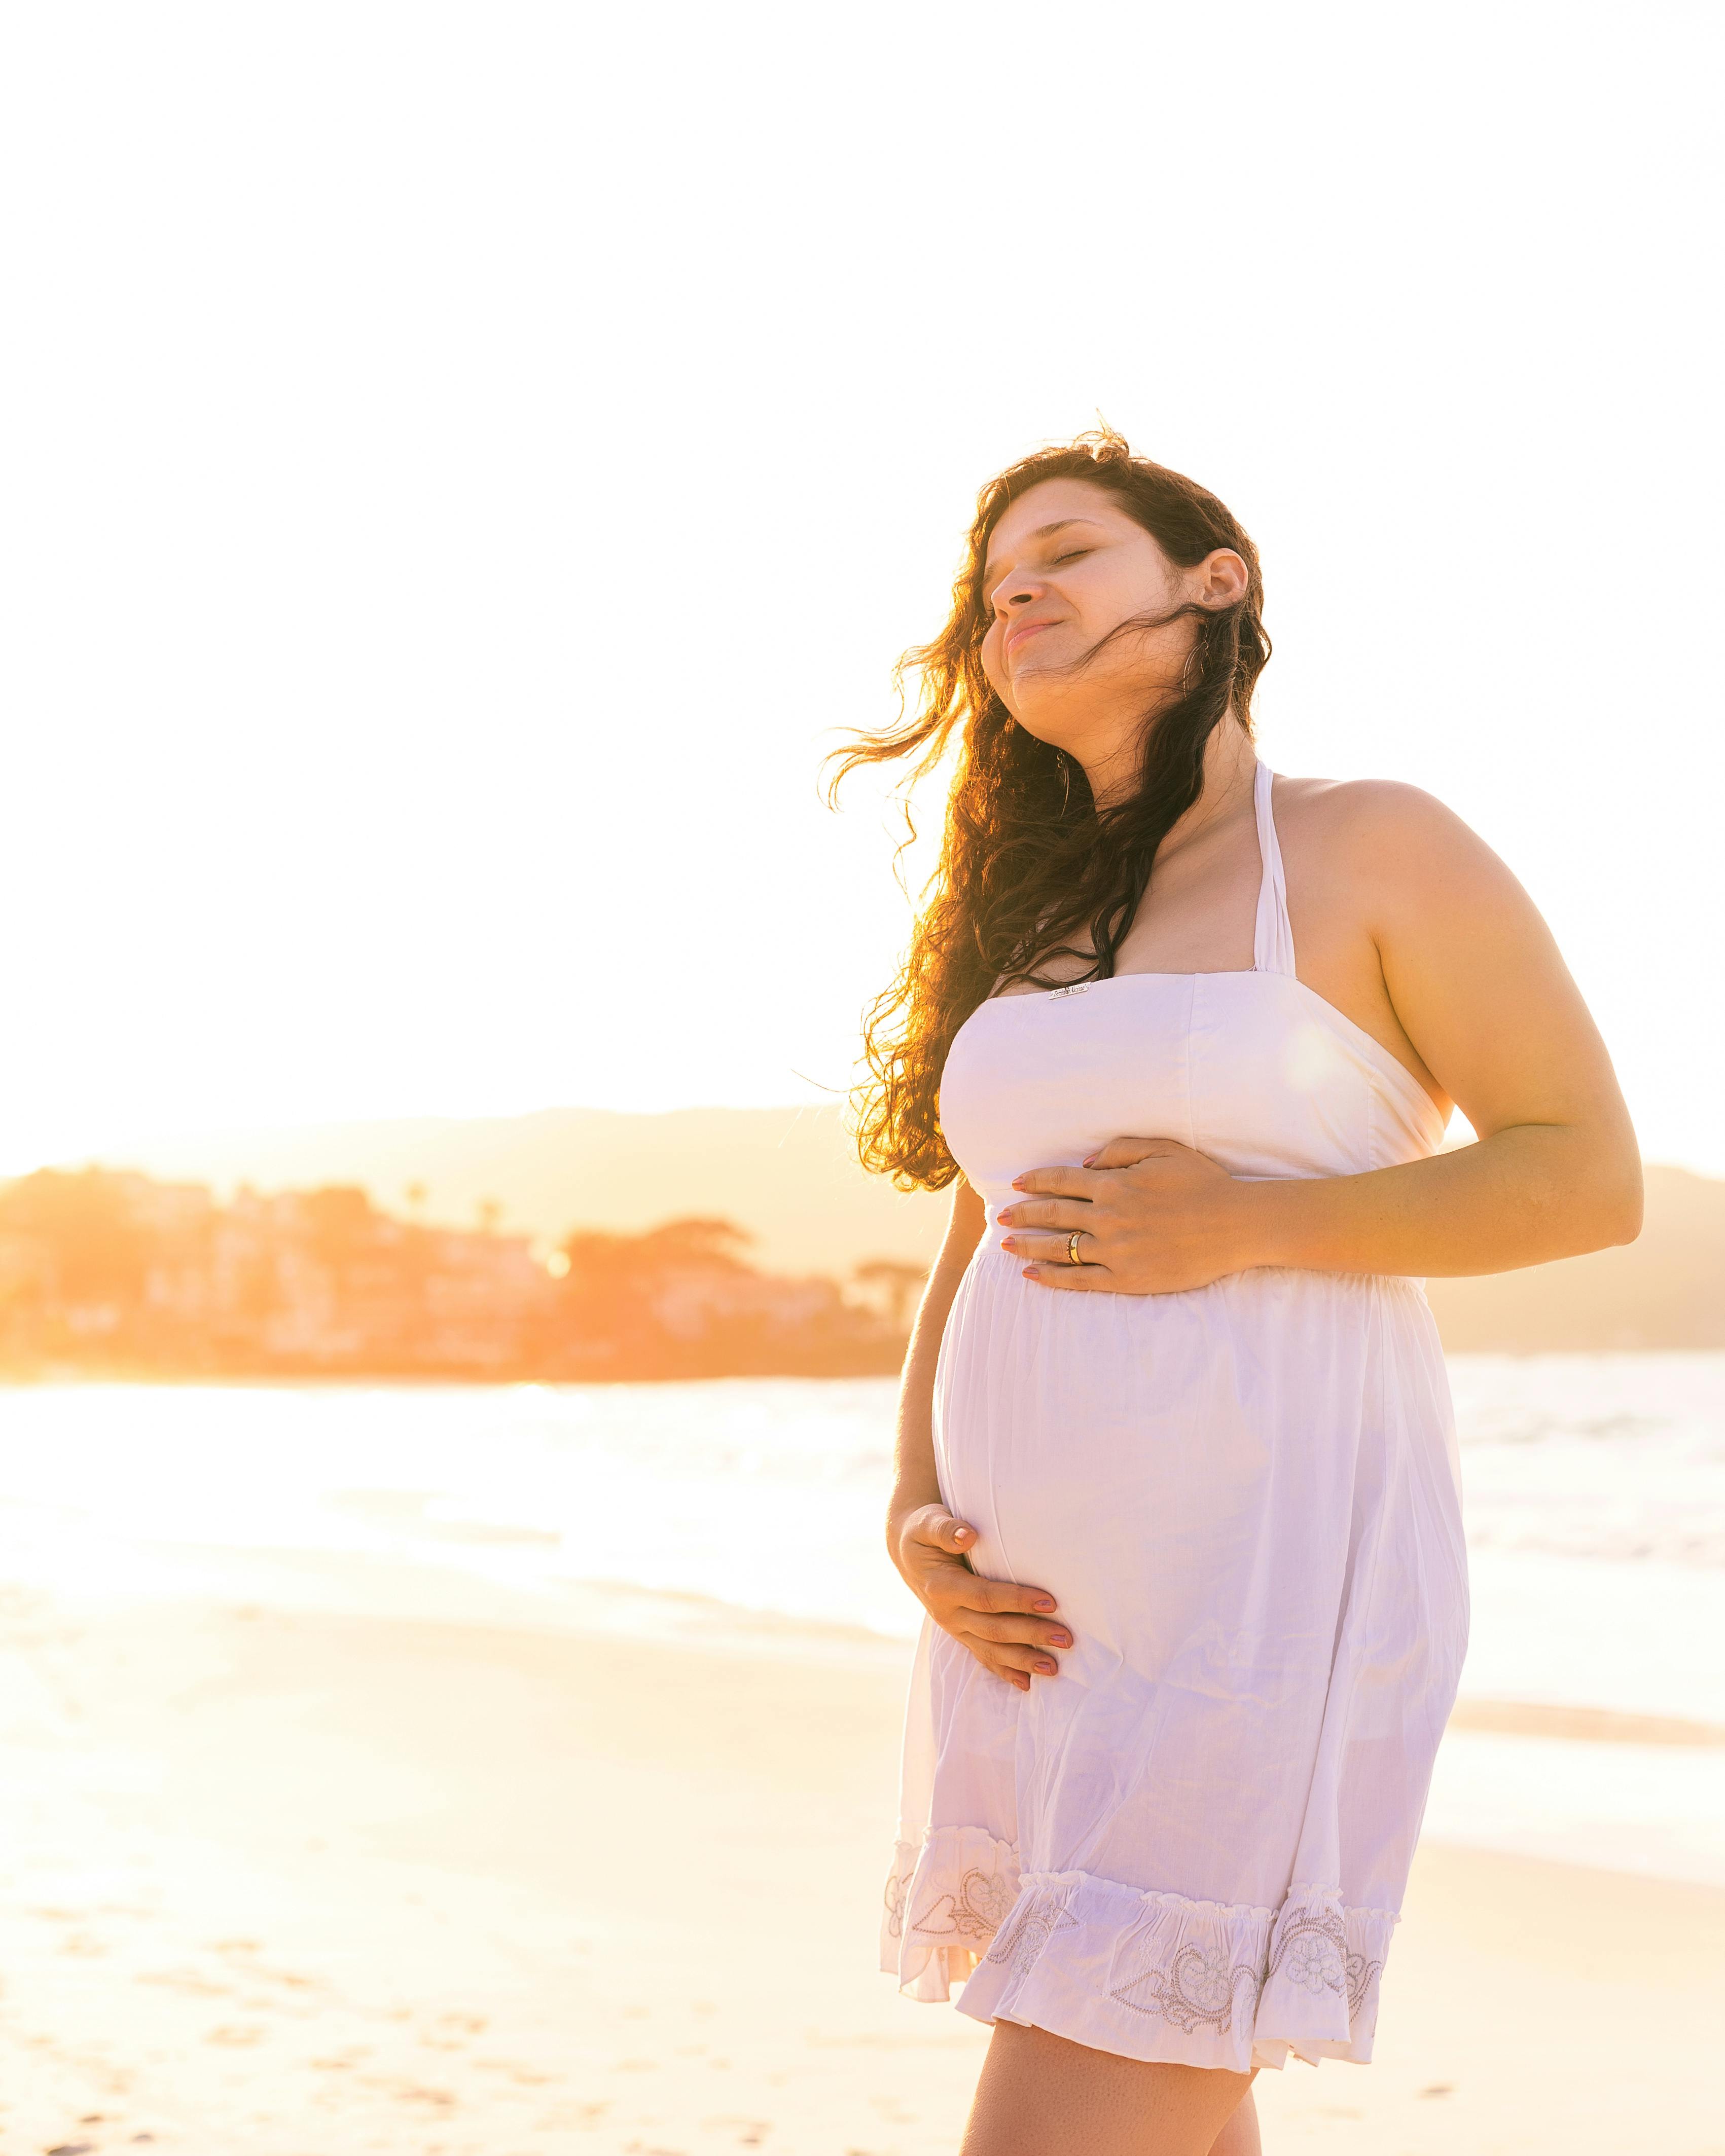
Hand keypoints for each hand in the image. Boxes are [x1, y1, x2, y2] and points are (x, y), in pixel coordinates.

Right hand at [890, 1503, 1071, 1692]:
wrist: (906, 1552)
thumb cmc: (922, 1532)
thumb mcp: (927, 1523)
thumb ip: (946, 1529)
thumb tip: (968, 1535)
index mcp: (941, 1586)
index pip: (985, 1597)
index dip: (1017, 1600)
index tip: (1051, 1601)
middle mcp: (947, 1613)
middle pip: (994, 1629)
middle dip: (1031, 1635)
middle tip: (1066, 1638)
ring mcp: (954, 1627)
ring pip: (990, 1650)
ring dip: (1023, 1660)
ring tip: (1054, 1668)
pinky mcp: (960, 1633)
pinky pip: (982, 1656)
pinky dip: (1003, 1671)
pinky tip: (1026, 1684)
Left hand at [996, 1136, 1254, 1294]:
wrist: (1236, 1225)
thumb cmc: (1203, 1183)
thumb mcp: (1164, 1150)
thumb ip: (1119, 1150)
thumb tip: (1082, 1164)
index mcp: (1115, 1183)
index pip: (1062, 1181)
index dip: (1035, 1181)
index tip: (1016, 1184)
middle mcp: (1109, 1216)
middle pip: (1053, 1213)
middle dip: (1023, 1214)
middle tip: (1002, 1217)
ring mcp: (1116, 1250)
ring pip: (1059, 1248)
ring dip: (1029, 1245)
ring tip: (1007, 1245)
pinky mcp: (1127, 1279)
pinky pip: (1080, 1280)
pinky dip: (1052, 1278)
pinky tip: (1032, 1275)